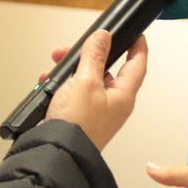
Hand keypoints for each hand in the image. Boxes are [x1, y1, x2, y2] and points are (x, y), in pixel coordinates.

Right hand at [43, 30, 147, 150]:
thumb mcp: (86, 81)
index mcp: (123, 96)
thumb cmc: (77, 124)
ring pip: (87, 80)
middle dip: (89, 55)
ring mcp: (96, 111)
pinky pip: (74, 93)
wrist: (56, 152)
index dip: (138, 47)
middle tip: (77, 47)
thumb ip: (95, 56)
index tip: (137, 34)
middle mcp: (113, 104)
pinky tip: (49, 83)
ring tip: (56, 65)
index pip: (137, 65)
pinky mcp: (80, 116)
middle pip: (107, 70)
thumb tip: (103, 38)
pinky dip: (62, 85)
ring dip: (72, 70)